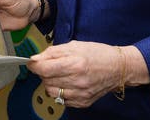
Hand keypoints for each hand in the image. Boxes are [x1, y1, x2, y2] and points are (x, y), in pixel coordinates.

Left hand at [28, 41, 149, 107]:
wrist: (118, 68)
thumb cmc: (97, 54)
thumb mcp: (75, 46)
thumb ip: (53, 52)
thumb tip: (36, 58)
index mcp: (75, 64)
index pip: (44, 68)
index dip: (34, 65)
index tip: (32, 62)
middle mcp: (77, 81)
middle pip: (46, 80)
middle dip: (43, 72)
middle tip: (51, 65)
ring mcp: (80, 94)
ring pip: (51, 92)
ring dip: (50, 82)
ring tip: (60, 74)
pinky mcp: (82, 103)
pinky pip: (62, 100)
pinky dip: (60, 91)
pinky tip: (68, 83)